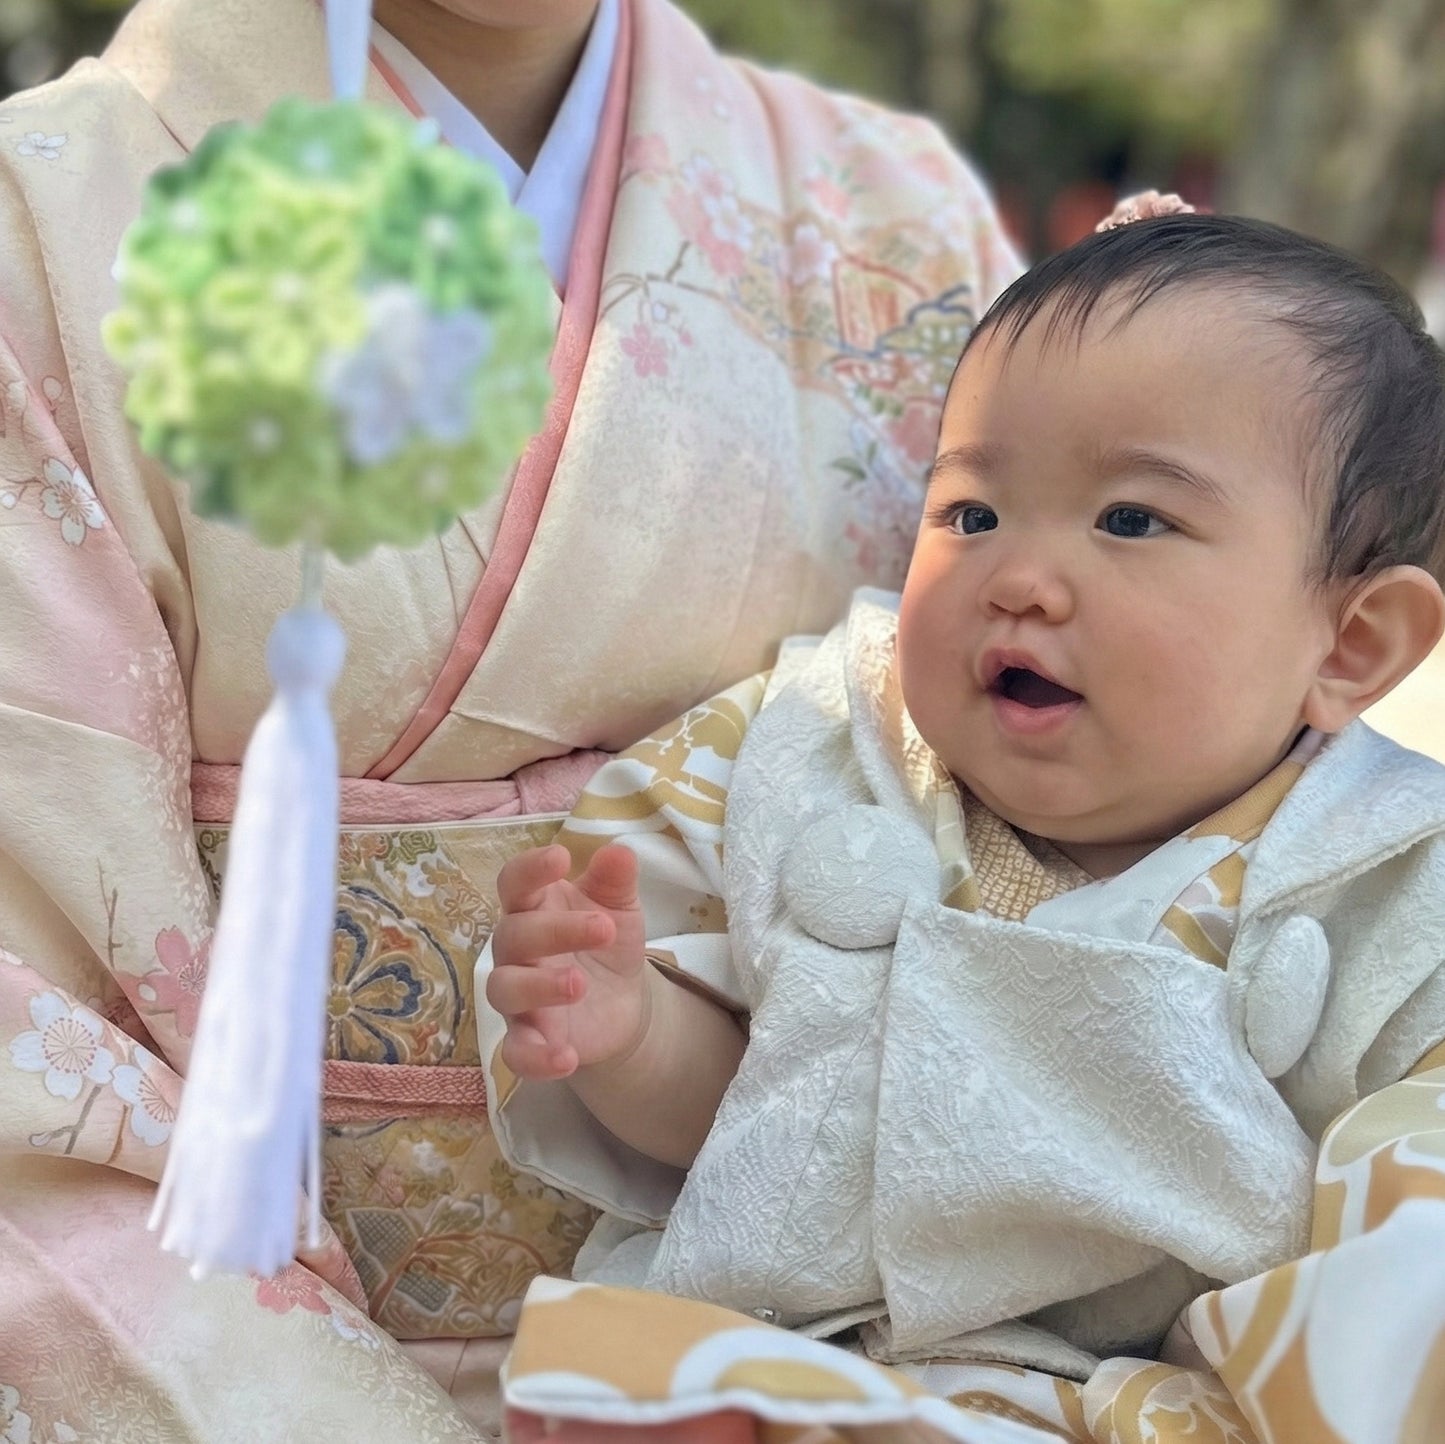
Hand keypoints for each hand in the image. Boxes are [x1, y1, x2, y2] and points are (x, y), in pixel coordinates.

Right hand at [487, 842, 648, 1080]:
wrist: (621, 999)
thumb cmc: (605, 939)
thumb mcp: (618, 906)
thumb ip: (616, 879)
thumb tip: (619, 850)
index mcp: (532, 907)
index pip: (515, 883)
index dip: (530, 869)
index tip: (560, 858)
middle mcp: (515, 950)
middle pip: (514, 935)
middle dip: (555, 930)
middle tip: (604, 929)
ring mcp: (517, 996)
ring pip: (505, 989)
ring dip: (539, 986)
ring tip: (580, 985)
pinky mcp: (528, 1038)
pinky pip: (515, 1052)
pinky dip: (535, 1057)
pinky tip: (565, 1057)